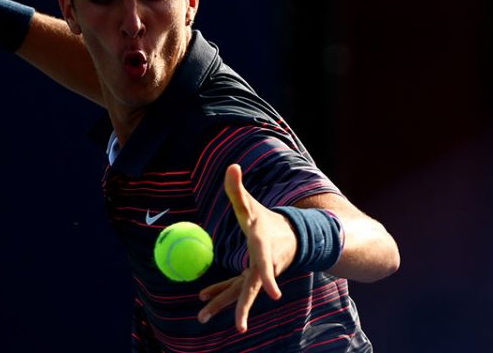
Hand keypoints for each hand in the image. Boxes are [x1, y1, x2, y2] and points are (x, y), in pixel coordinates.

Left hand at [197, 164, 297, 332]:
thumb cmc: (267, 219)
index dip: (268, 277)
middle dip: (243, 306)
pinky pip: (236, 288)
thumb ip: (238, 188)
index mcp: (263, 248)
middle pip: (251, 288)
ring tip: (202, 317)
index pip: (265, 264)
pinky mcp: (252, 278)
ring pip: (241, 293)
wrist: (291, 236)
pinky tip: (204, 300)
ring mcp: (258, 275)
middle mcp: (262, 266)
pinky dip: (221, 294)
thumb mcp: (251, 204)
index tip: (274, 294)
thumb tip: (231, 165)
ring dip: (222, 305)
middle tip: (240, 326)